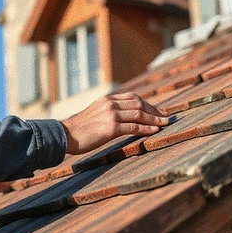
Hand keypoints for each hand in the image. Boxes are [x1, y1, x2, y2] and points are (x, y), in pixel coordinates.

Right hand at [60, 92, 175, 154]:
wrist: (65, 135)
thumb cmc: (78, 129)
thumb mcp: (94, 114)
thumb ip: (107, 112)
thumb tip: (121, 118)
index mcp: (107, 99)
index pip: (133, 97)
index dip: (148, 103)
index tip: (158, 109)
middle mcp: (110, 104)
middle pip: (139, 103)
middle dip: (155, 109)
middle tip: (167, 116)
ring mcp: (111, 115)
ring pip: (139, 114)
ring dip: (155, 119)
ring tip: (165, 123)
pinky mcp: (111, 128)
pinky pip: (134, 127)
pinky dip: (147, 128)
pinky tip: (155, 130)